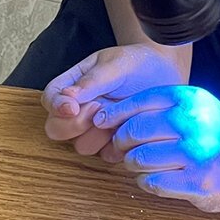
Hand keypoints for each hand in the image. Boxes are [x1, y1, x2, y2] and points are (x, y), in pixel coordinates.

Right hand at [41, 45, 187, 156]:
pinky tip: (129, 129)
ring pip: (81, 146)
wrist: (168, 73)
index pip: (51, 98)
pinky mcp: (115, 144)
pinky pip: (106, 156)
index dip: (56, 107)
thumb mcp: (116, 64)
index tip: (72, 108)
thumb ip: (92, 80)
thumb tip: (67, 96)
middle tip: (99, 109)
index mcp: (74, 84)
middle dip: (75, 125)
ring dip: (98, 135)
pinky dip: (117, 146)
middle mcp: (81, 108)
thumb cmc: (139, 63)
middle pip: (56, 129)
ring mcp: (97, 129)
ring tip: (119, 116)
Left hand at [94, 86, 219, 214]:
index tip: (101, 121)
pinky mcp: (197, 181)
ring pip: (140, 158)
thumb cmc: (214, 134)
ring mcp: (196, 152)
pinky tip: (150, 178)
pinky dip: (144, 181)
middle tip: (120, 148)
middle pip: (136, 130)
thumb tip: (112, 114)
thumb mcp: (196, 108)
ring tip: (136, 164)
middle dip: (121, 141)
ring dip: (131, 163)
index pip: (142, 101)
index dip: (116, 112)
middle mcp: (194, 122)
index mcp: (191, 99)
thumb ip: (163, 106)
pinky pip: (152, 181)